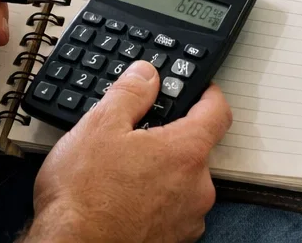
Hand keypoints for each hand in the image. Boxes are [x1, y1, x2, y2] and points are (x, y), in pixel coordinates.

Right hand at [25, 62, 232, 242]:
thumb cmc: (83, 196)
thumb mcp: (99, 126)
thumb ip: (130, 93)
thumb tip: (147, 75)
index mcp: (186, 152)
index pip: (218, 112)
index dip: (208, 93)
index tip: (199, 88)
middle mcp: (197, 188)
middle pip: (196, 148)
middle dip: (169, 138)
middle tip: (135, 136)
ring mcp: (188, 219)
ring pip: (183, 181)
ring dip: (162, 172)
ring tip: (122, 172)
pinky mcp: (174, 241)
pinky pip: (173, 209)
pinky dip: (156, 200)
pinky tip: (125, 198)